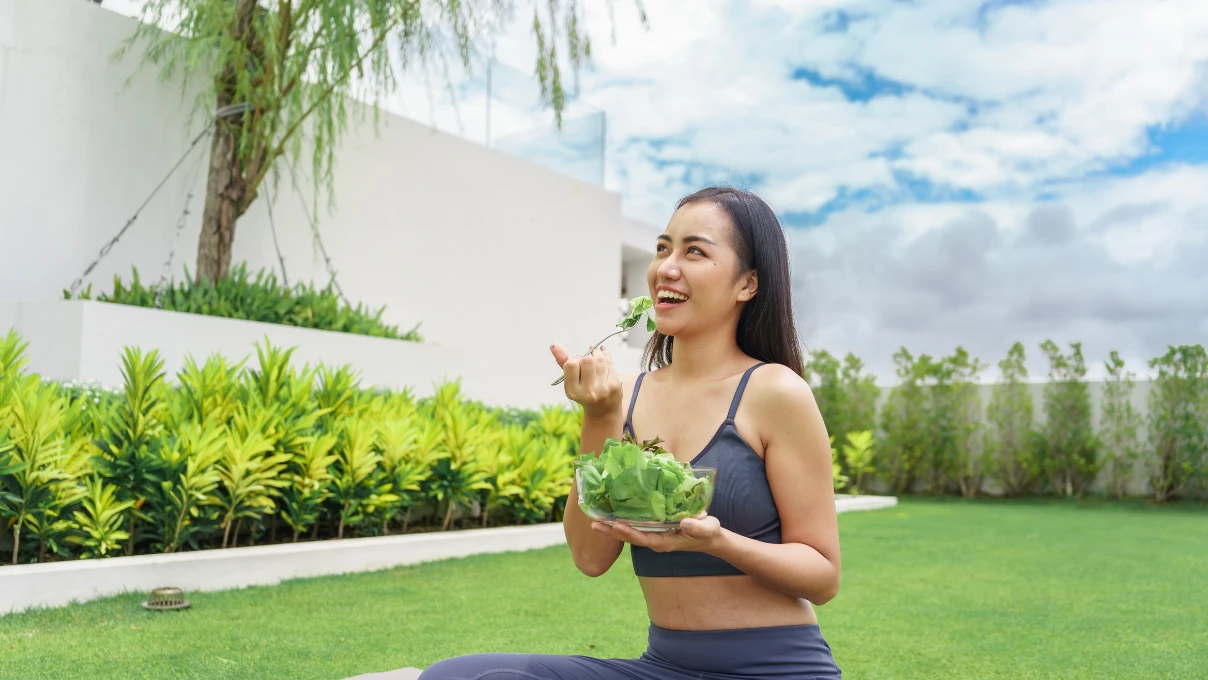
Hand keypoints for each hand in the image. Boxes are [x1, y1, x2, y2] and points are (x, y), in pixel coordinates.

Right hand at [551, 344, 621, 416]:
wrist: (603, 409)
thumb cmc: (584, 390)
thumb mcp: (571, 379)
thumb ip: (562, 361)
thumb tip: (554, 345)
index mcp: (573, 391)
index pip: (571, 364)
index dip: (575, 359)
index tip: (577, 362)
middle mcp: (588, 392)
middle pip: (587, 360)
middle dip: (587, 356)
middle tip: (587, 360)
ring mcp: (603, 389)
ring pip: (600, 359)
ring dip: (597, 354)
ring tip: (596, 356)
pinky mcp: (615, 385)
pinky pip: (610, 363)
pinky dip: (606, 358)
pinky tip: (604, 361)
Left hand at [589, 513, 722, 552]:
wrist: (710, 537)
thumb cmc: (708, 533)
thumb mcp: (707, 529)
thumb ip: (697, 527)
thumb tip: (684, 522)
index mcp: (665, 542)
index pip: (642, 539)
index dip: (628, 532)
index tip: (615, 526)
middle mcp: (655, 541)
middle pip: (630, 537)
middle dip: (612, 531)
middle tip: (594, 523)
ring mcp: (654, 536)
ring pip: (630, 532)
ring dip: (613, 527)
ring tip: (596, 520)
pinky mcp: (654, 530)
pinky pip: (636, 526)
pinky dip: (623, 521)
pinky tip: (613, 514)